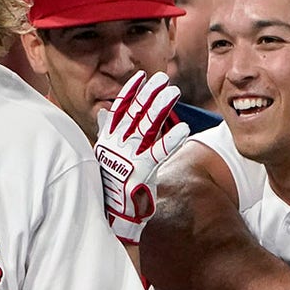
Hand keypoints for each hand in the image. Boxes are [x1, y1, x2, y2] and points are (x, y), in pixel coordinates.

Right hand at [95, 71, 188, 243]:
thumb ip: (108, 132)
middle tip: (163, 77)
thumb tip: (104, 112)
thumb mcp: (108, 155)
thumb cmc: (112, 182)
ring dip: (161, 107)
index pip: (120, 109)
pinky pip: (159, 152)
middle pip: (135, 112)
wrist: (112, 214)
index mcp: (108, 139)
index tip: (143, 76)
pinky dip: (172, 140)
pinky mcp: (141, 171)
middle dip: (149, 93)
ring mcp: (128, 156)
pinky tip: (184, 128)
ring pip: (147, 126)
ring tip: (175, 92)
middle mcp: (116, 144)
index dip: (131, 91)